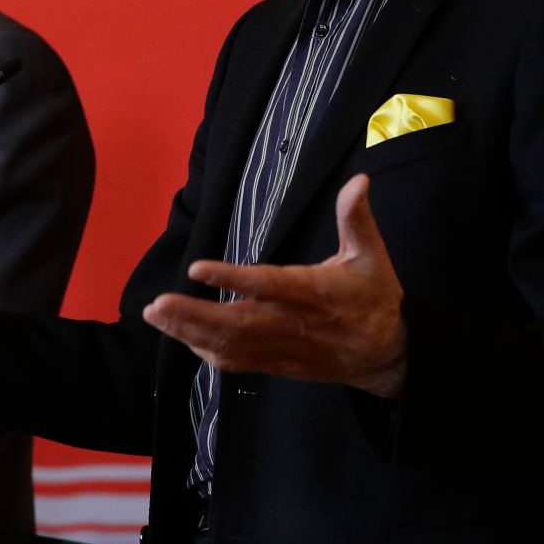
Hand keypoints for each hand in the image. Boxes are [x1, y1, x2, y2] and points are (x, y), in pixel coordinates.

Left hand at [142, 174, 407, 397]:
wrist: (388, 356)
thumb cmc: (374, 298)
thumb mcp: (371, 255)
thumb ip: (356, 218)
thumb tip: (358, 180)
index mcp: (315, 292)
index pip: (268, 285)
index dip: (233, 280)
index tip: (198, 269)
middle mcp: (293, 323)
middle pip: (238, 323)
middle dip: (194, 315)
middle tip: (156, 303)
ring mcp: (282, 347)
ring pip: (231, 345)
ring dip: (189, 331)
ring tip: (155, 314)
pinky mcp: (276, 363)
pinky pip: (236, 361)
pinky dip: (205, 350)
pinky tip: (180, 334)